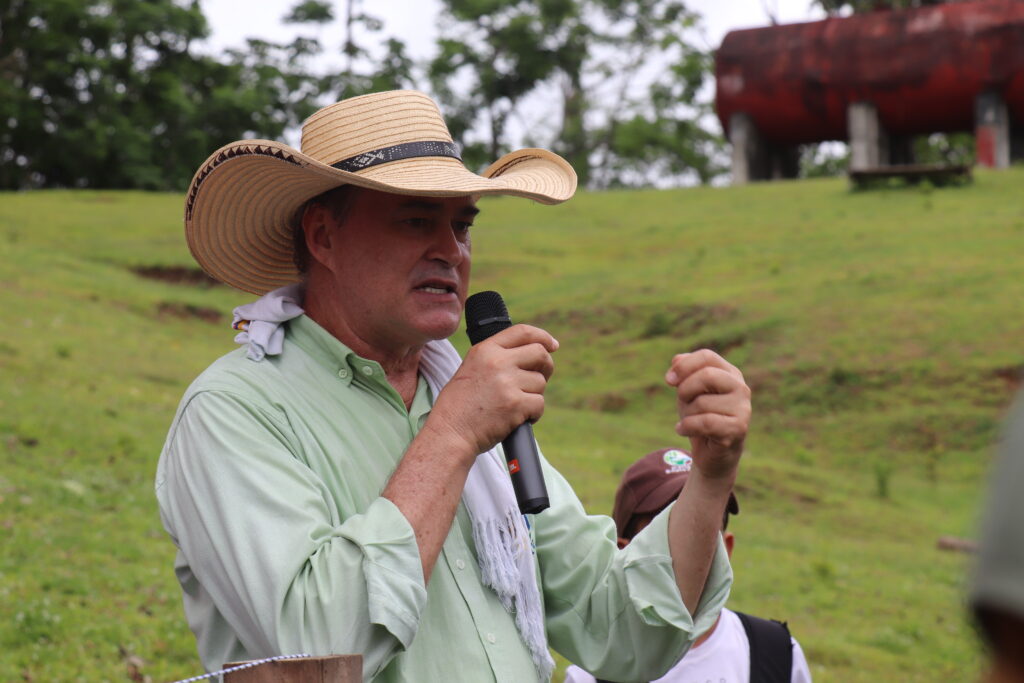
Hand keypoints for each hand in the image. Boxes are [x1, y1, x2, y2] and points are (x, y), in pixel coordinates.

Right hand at [428, 324, 557, 458]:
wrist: (450, 433)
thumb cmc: (459, 406)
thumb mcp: (471, 369)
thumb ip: (496, 358)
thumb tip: (529, 354)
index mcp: (485, 350)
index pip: (523, 332)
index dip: (543, 337)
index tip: (552, 344)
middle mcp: (497, 362)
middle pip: (540, 354)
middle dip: (546, 367)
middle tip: (539, 379)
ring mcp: (507, 383)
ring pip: (540, 382)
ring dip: (533, 395)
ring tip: (513, 405)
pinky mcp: (515, 404)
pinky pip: (539, 404)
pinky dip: (533, 414)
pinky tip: (516, 418)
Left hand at [664, 349, 750, 481]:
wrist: (711, 452)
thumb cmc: (700, 416)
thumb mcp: (687, 390)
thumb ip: (683, 371)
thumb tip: (677, 359)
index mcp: (730, 373)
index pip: (707, 356)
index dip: (684, 366)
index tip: (669, 381)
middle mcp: (741, 388)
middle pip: (707, 375)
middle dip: (685, 390)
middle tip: (683, 402)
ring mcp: (743, 409)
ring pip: (702, 402)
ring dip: (687, 414)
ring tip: (691, 421)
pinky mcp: (738, 429)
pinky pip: (705, 422)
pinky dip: (686, 427)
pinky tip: (682, 430)